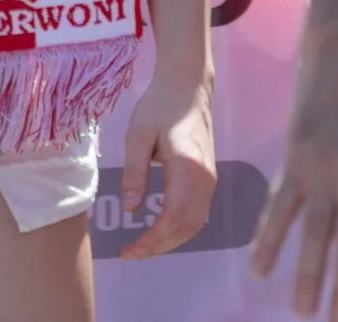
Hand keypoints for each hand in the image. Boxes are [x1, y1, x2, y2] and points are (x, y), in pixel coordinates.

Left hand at [116, 68, 216, 259]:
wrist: (188, 85)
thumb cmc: (160, 105)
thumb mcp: (138, 134)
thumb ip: (135, 172)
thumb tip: (130, 209)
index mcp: (188, 168)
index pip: (173, 219)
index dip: (151, 241)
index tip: (127, 250)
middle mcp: (206, 178)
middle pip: (187, 228)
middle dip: (158, 246)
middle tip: (130, 252)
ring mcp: (211, 179)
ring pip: (195, 225)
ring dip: (169, 240)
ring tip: (141, 245)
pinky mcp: (208, 178)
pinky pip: (197, 214)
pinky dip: (179, 229)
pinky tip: (158, 228)